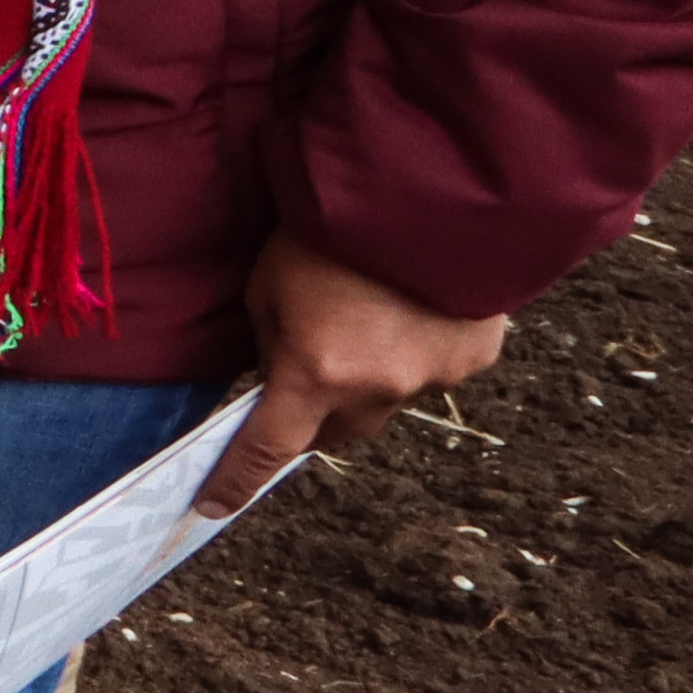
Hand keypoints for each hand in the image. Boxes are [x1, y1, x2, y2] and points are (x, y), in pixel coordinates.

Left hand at [204, 234, 508, 513]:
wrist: (432, 187)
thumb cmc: (331, 228)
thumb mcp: (268, 284)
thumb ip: (269, 345)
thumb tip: (277, 378)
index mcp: (316, 373)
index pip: (268, 448)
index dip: (238, 479)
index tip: (215, 504)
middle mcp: (378, 388)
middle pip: (337, 433)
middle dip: (316, 417)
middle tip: (307, 374)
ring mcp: (435, 376)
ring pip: (389, 401)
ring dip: (373, 378)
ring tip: (371, 315)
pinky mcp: (477, 355)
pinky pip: (436, 368)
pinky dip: (420, 348)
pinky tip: (416, 303)